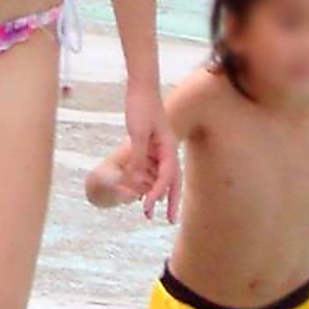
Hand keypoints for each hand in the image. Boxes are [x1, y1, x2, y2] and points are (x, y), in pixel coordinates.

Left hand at [125, 79, 180, 222]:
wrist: (142, 86)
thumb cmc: (141, 106)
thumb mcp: (137, 133)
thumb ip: (137, 157)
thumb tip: (135, 180)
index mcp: (169, 147)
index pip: (167, 177)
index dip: (157, 193)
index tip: (147, 206)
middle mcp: (168, 150)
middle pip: (173, 181)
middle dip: (171, 201)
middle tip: (170, 221)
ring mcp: (161, 147)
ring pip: (163, 176)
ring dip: (159, 193)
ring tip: (151, 209)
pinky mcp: (152, 144)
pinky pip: (153, 167)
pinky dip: (149, 180)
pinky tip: (141, 189)